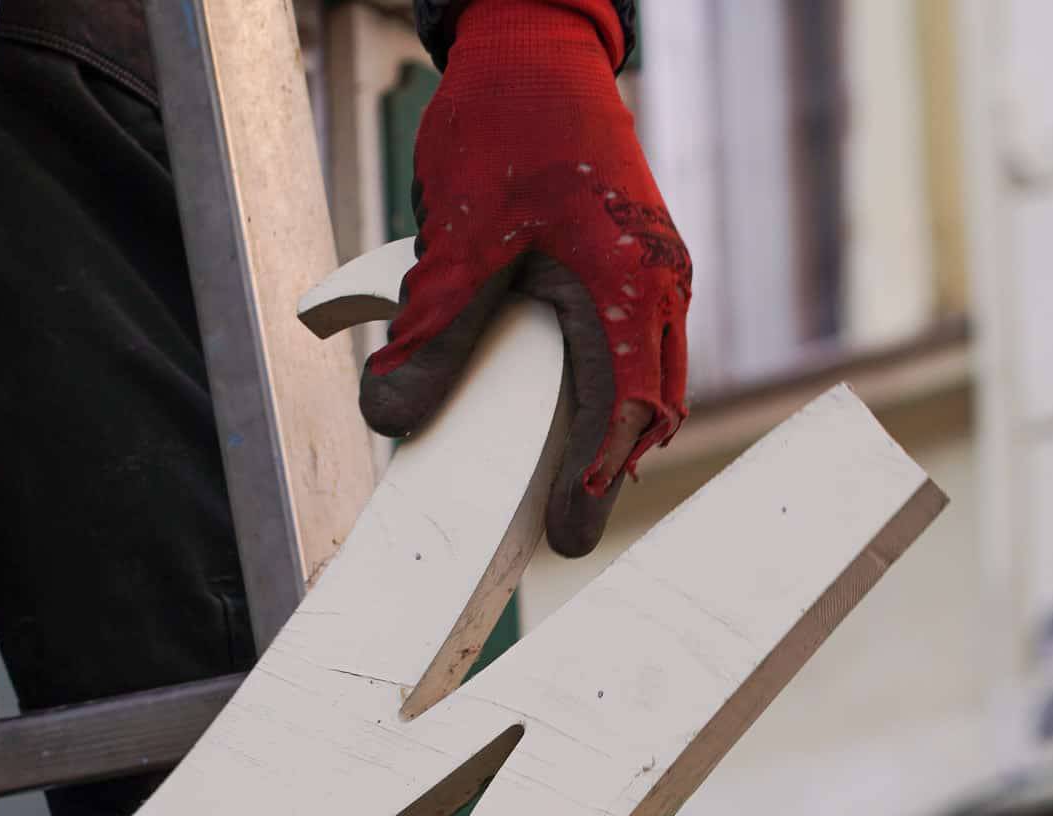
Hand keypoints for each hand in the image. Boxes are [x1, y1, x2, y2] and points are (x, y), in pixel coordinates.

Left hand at [360, 0, 690, 557]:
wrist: (533, 49)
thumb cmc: (506, 124)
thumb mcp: (455, 236)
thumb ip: (429, 331)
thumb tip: (391, 414)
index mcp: (629, 281)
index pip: (623, 406)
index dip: (594, 475)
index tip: (566, 528)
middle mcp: (660, 283)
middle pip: (650, 408)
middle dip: (609, 467)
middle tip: (561, 523)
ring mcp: (659, 273)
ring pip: (653, 380)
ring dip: (613, 429)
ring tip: (565, 478)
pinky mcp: (643, 264)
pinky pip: (642, 346)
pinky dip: (613, 387)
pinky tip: (568, 407)